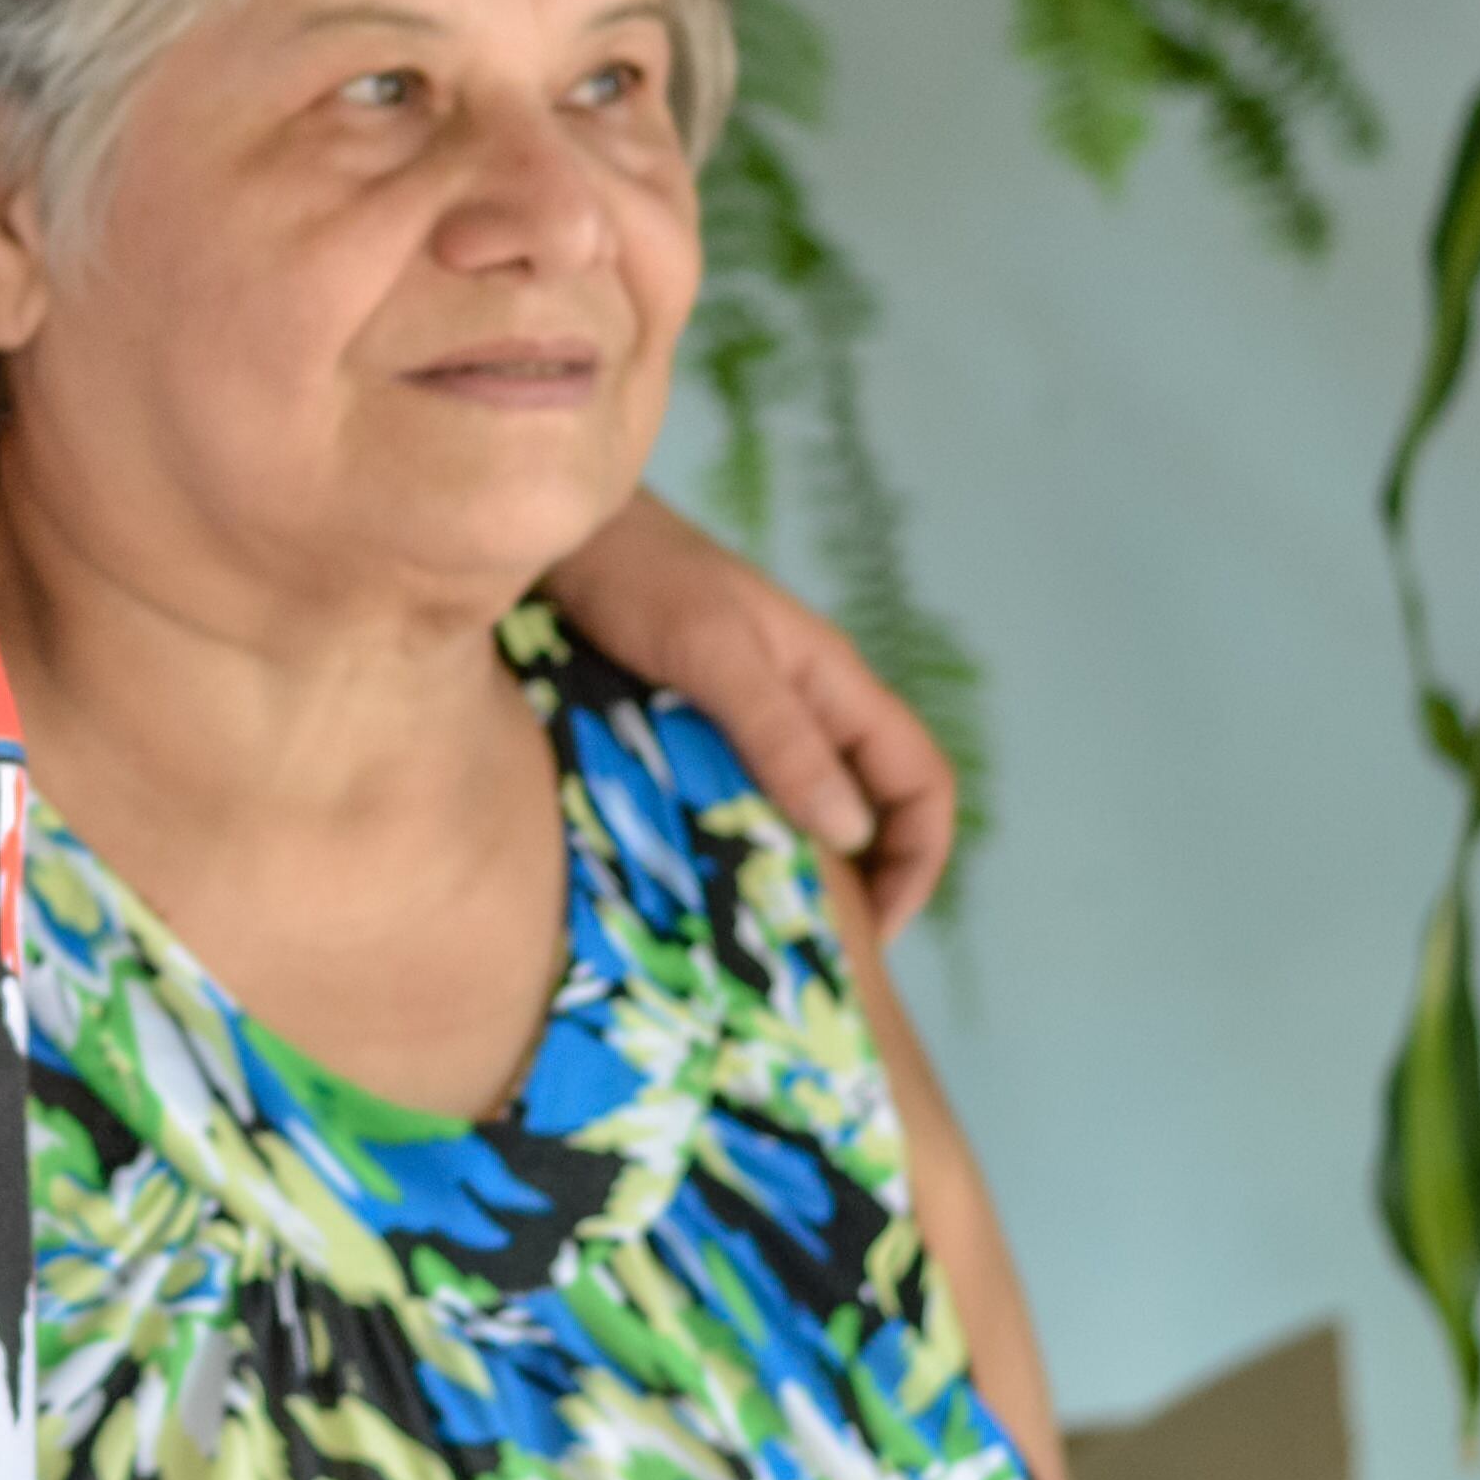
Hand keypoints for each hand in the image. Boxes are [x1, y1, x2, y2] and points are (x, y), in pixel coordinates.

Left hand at [537, 492, 959, 932]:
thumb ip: (780, 732)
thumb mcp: (712, 652)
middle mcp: (803, 704)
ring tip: (747, 930)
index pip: (920, 780)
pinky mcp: (693, 724)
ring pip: (799, 808)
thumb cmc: (637, 574)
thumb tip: (853, 829)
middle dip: (858, 882)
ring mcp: (749, 715)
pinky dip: (731, 843)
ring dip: (788, 867)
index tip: (876, 931)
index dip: (918, 859)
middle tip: (805, 950)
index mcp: (831, 683)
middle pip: (868, 806)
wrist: (559, 529)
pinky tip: (690, 879)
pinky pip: (737, 797)